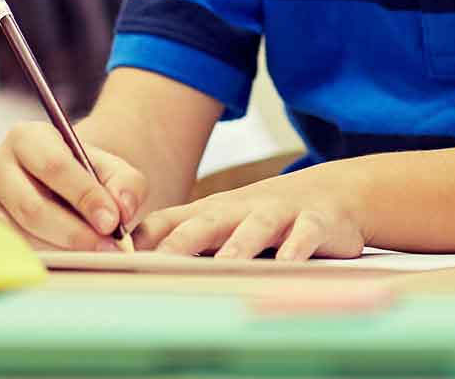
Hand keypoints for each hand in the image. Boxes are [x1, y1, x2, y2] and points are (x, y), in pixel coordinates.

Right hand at [0, 121, 145, 250]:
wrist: (63, 187)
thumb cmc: (87, 175)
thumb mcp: (113, 169)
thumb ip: (127, 184)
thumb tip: (122, 209)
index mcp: (26, 137)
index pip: (53, 167)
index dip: (84, 196)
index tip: (112, 221)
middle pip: (33, 208)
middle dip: (75, 233)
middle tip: (108, 247)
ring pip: (24, 237)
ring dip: (64, 250)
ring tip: (96, 253)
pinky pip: (16, 253)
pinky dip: (50, 259)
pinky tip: (73, 258)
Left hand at [133, 163, 367, 260]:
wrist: (333, 191)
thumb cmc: (265, 214)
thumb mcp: (222, 222)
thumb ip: (182, 238)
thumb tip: (130, 261)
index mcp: (213, 212)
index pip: (170, 221)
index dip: (145, 240)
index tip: (121, 260)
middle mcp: (241, 209)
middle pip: (207, 222)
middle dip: (183, 242)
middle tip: (162, 264)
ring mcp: (279, 212)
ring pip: (257, 226)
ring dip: (241, 244)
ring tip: (228, 264)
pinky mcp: (315, 220)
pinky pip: (306, 233)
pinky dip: (297, 246)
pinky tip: (288, 262)